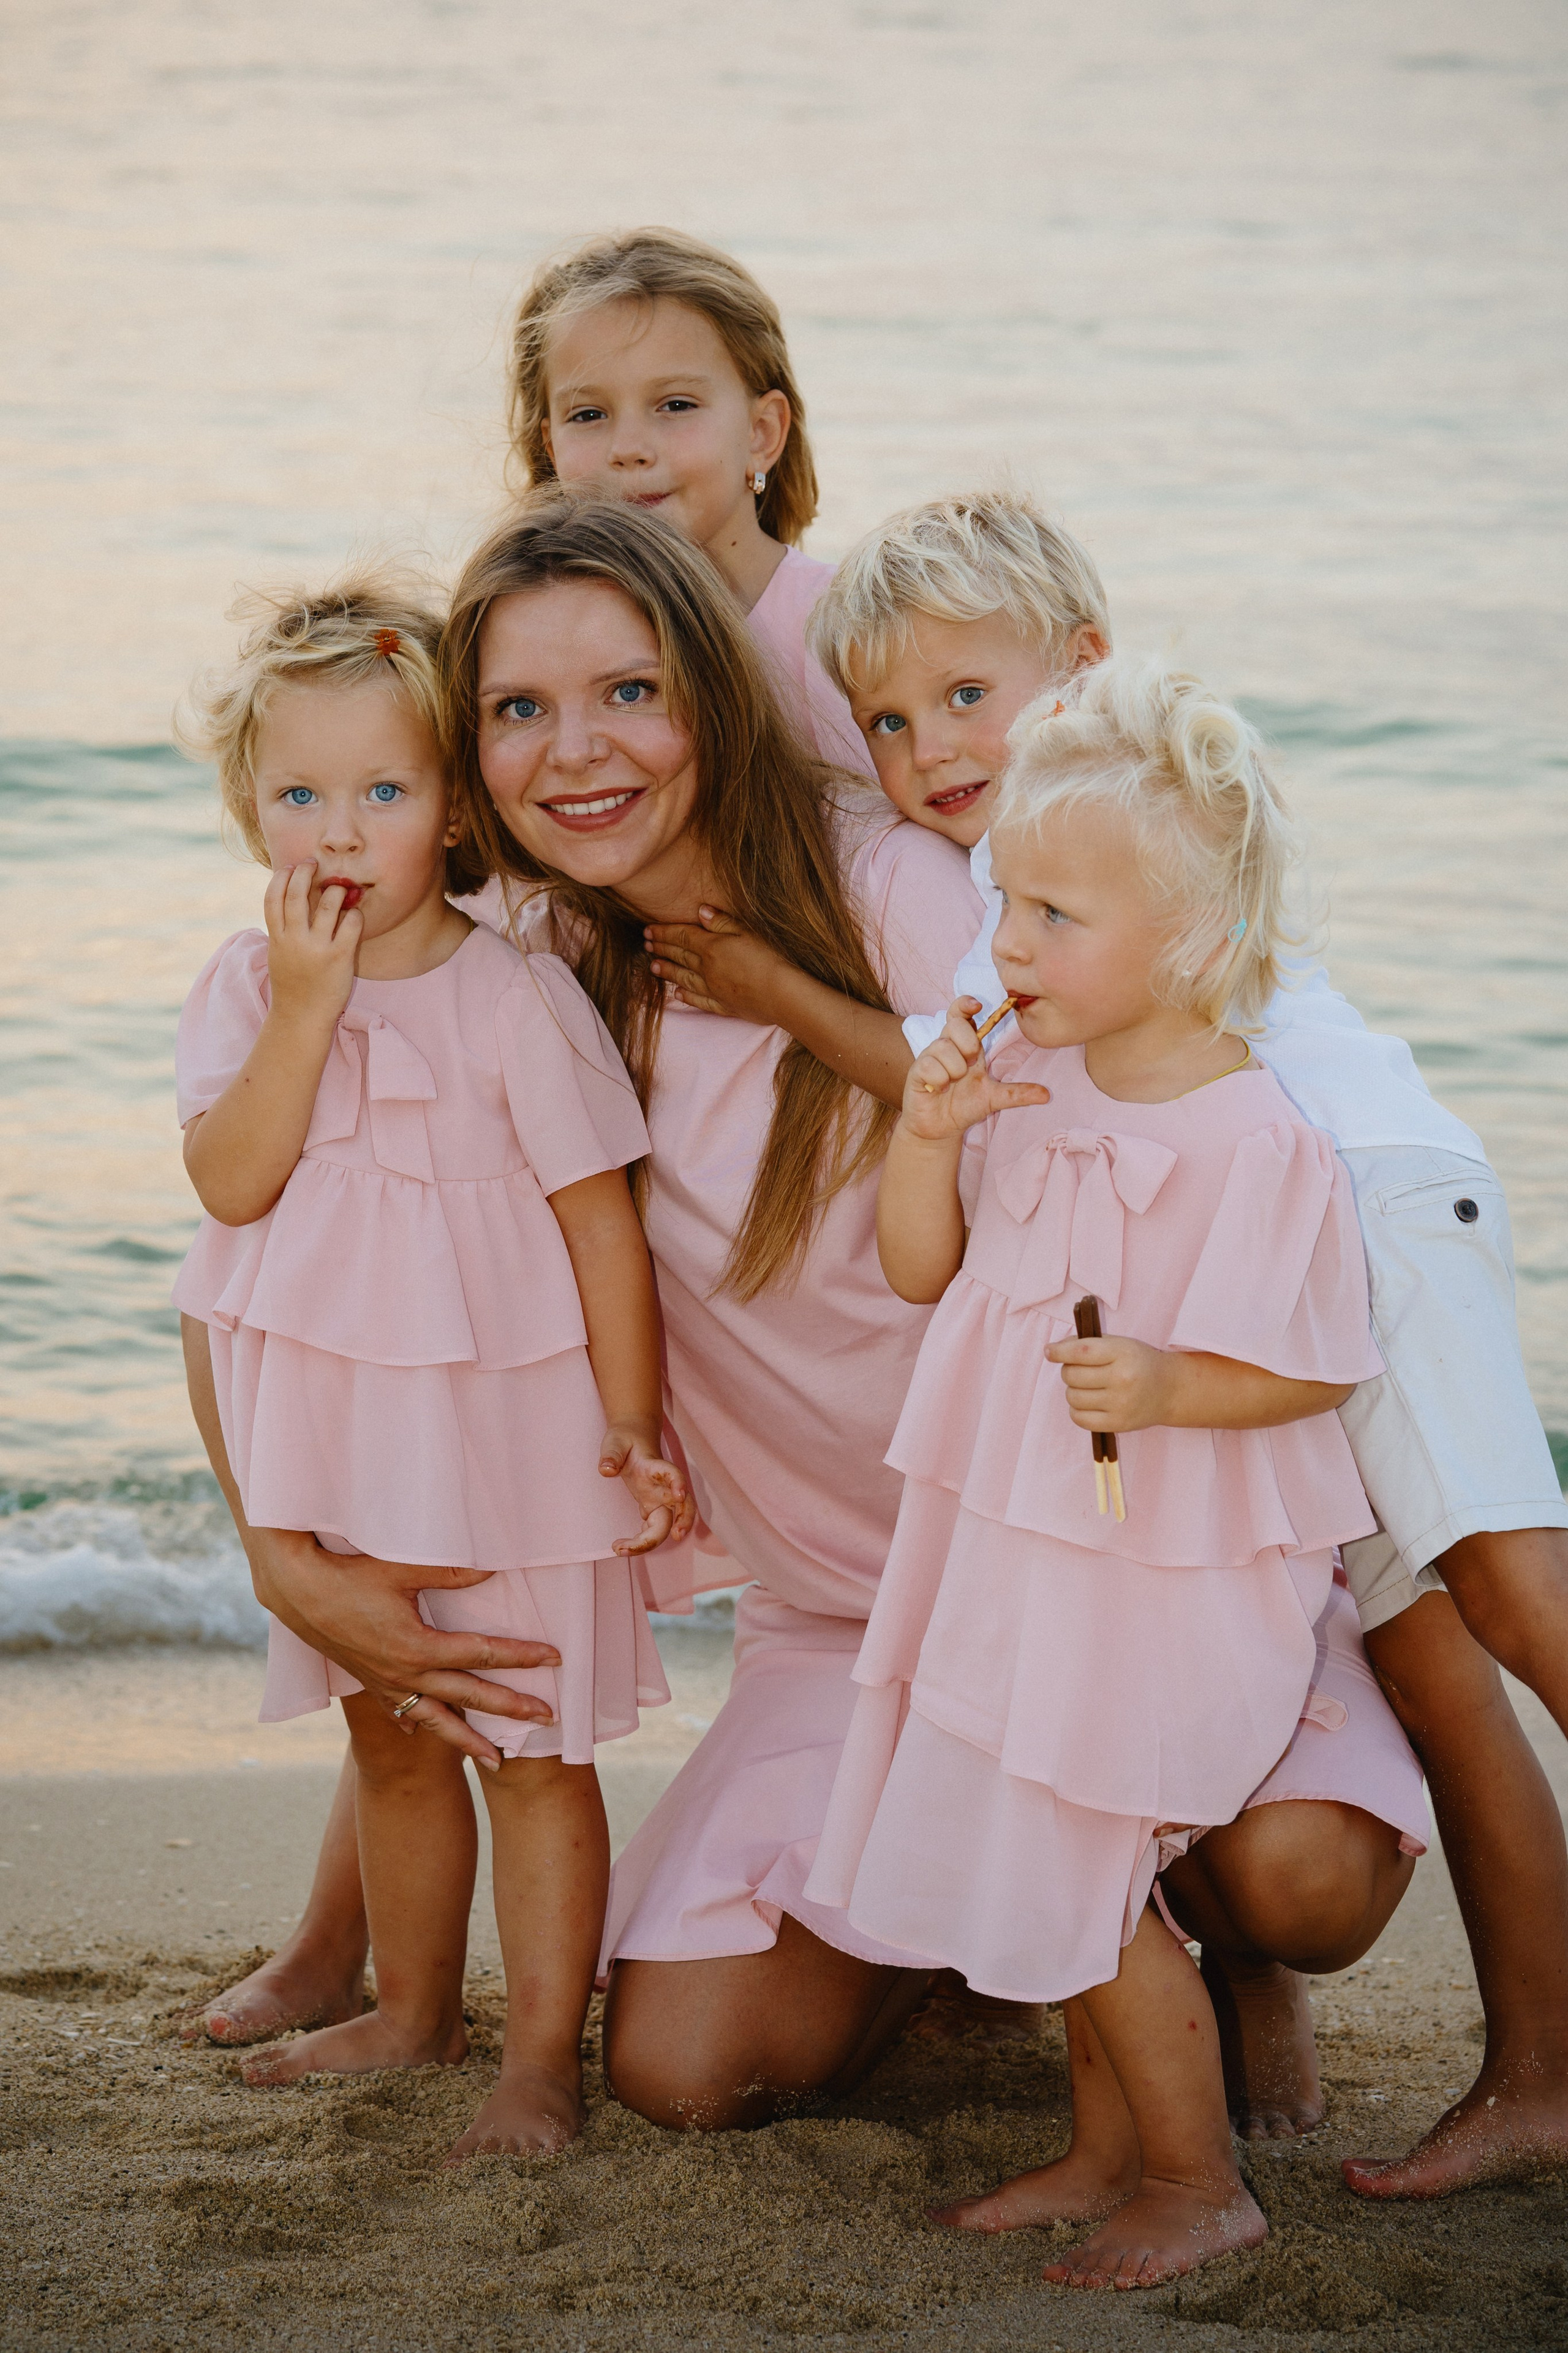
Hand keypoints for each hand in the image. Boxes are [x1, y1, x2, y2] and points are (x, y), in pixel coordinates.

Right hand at [247, 1526, 561, 1768]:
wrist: (297, 1594)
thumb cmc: (350, 1575)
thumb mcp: (401, 1568)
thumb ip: (451, 1572)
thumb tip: (493, 1570)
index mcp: (418, 1647)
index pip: (482, 1653)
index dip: (521, 1656)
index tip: (555, 1658)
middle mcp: (406, 1674)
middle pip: (469, 1696)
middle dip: (511, 1710)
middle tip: (548, 1720)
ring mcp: (388, 1683)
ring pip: (437, 1719)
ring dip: (469, 1741)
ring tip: (498, 1761)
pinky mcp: (372, 1682)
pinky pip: (404, 1712)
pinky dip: (422, 1723)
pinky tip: (428, 1734)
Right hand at [263, 861, 361, 1029]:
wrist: (301, 1018)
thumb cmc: (293, 985)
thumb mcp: (279, 955)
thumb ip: (283, 930)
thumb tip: (290, 901)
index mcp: (276, 938)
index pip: (272, 898)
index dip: (280, 877)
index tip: (289, 866)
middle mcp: (294, 940)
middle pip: (295, 894)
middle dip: (304, 872)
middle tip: (313, 863)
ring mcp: (317, 948)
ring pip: (326, 904)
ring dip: (334, 890)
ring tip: (338, 889)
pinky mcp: (339, 957)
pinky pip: (351, 924)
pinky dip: (354, 914)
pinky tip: (355, 915)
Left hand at [600, 1422, 695, 1554]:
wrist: (634, 1438)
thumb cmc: (625, 1439)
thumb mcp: (615, 1441)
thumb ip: (611, 1454)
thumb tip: (606, 1470)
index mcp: (656, 1467)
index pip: (673, 1474)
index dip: (678, 1483)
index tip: (679, 1495)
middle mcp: (663, 1486)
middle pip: (679, 1509)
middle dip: (672, 1527)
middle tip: (641, 1542)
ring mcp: (660, 1499)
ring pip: (669, 1524)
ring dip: (655, 1541)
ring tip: (624, 1551)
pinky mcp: (652, 1507)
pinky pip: (654, 1529)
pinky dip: (643, 1541)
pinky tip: (623, 1547)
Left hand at [645, 906, 794, 1022]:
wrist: (782, 994)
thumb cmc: (769, 959)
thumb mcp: (748, 932)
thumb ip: (722, 922)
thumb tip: (700, 911)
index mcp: (712, 947)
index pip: (682, 936)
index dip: (663, 933)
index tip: (648, 930)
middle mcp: (707, 969)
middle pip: (679, 956)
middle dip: (661, 949)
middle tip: (645, 945)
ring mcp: (713, 990)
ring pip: (683, 978)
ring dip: (667, 971)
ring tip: (653, 967)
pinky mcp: (724, 1006)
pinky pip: (699, 1001)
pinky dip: (686, 997)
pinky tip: (677, 994)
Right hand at [899, 998, 1050, 1142]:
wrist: (940, 1130)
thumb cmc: (964, 1107)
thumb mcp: (994, 1099)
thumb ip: (1018, 1093)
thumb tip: (1047, 1095)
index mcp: (965, 1046)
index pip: (961, 1013)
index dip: (966, 1004)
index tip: (978, 1005)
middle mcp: (946, 1047)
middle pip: (955, 1025)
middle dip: (967, 1044)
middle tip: (970, 1065)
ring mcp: (929, 1058)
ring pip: (943, 1047)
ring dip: (954, 1070)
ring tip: (952, 1083)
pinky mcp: (916, 1072)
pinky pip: (929, 1066)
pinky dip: (939, 1080)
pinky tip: (939, 1090)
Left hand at [1045, 1334, 1180, 1432]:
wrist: (1170, 1390)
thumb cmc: (1140, 1363)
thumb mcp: (1121, 1344)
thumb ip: (1089, 1344)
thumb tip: (1055, 1350)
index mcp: (1122, 1353)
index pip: (1080, 1352)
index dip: (1059, 1351)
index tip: (1049, 1351)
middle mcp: (1121, 1379)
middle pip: (1072, 1375)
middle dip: (1069, 1370)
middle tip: (1080, 1370)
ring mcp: (1119, 1404)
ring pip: (1073, 1397)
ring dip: (1073, 1390)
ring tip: (1087, 1387)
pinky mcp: (1117, 1424)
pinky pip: (1079, 1418)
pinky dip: (1077, 1410)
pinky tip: (1088, 1402)